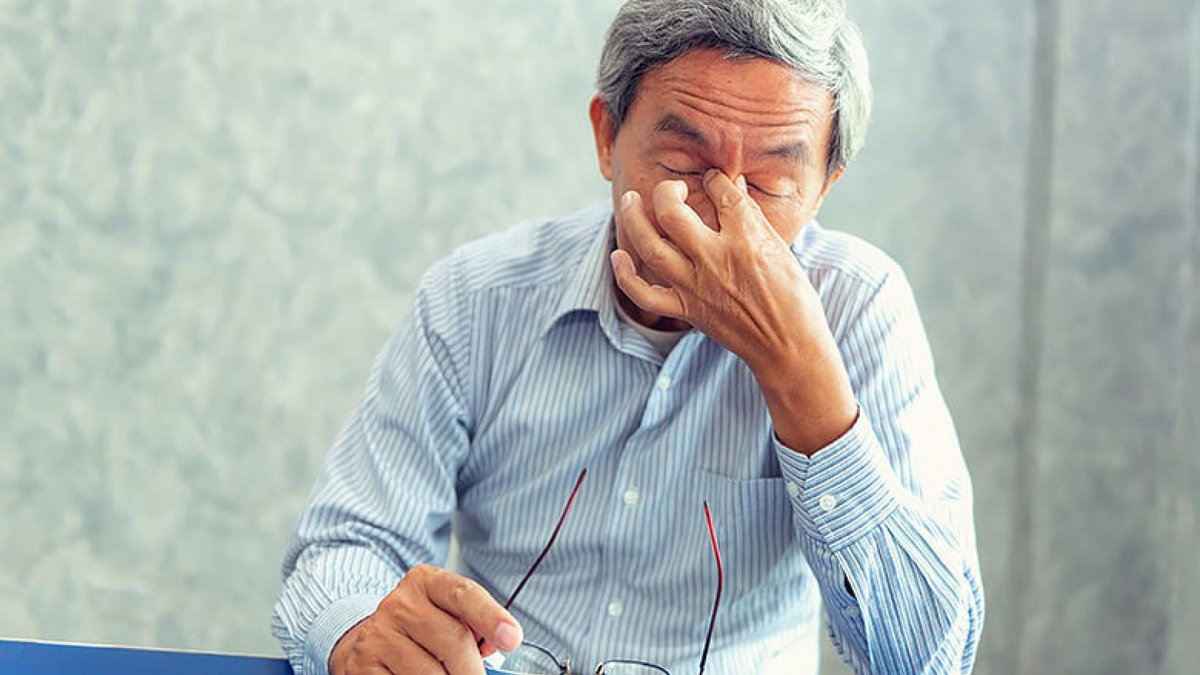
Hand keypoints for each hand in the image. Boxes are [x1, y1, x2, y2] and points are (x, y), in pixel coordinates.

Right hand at [329, 565, 521, 674]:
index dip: (491, 617)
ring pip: (430, 672)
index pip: (464, 594)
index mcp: (426, 582)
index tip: (512, 639)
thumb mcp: (448, 614)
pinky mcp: (363, 664)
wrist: (370, 640)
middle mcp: (399, 603)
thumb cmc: (423, 630)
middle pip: (454, 641)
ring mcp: (378, 634)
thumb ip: (474, 624)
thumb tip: (498, 644)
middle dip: (472, 670)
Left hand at [611, 169, 827, 372]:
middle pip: (672, 213)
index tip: (712, 180)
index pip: (720, 193)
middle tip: (672, 189)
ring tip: (630, 200)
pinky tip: (619, 255)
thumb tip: (733, 182)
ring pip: (651, 247)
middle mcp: (715, 259)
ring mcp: (696, 286)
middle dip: (666, 191)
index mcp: (746, 239)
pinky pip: (644, 294)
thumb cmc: (792, 297)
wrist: (787, 346)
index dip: (714, 180)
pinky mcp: (686, 310)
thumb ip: (751, 215)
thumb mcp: (779, 248)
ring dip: (634, 219)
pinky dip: (625, 276)